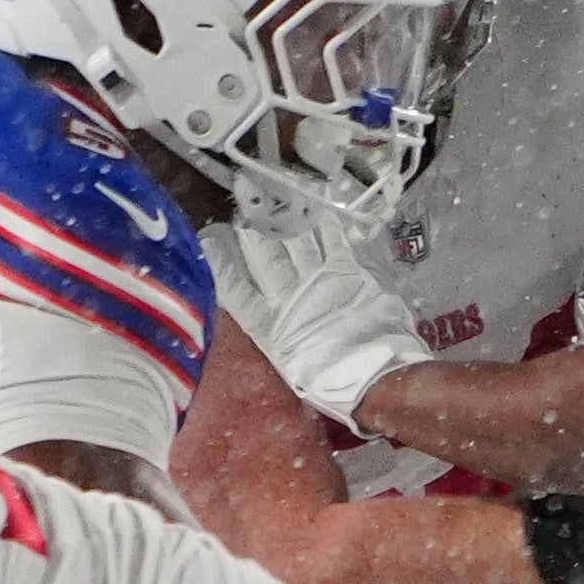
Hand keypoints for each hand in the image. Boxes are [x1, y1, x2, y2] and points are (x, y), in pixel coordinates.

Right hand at [209, 212, 420, 429]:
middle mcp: (287, 299)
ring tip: (275, 200)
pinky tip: (318, 211)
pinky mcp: (347, 276)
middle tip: (245, 205)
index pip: (236, 290)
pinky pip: (332, 245)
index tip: (210, 242)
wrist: (374, 379)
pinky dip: (324, 228)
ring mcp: (318, 284)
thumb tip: (261, 316)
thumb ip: (276, 338)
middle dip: (255, 232)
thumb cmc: (331, 382)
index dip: (222, 265)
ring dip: (285, 222)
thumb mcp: (292, 366)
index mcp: (268, 327)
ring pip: (295, 246)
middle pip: (265, 258)